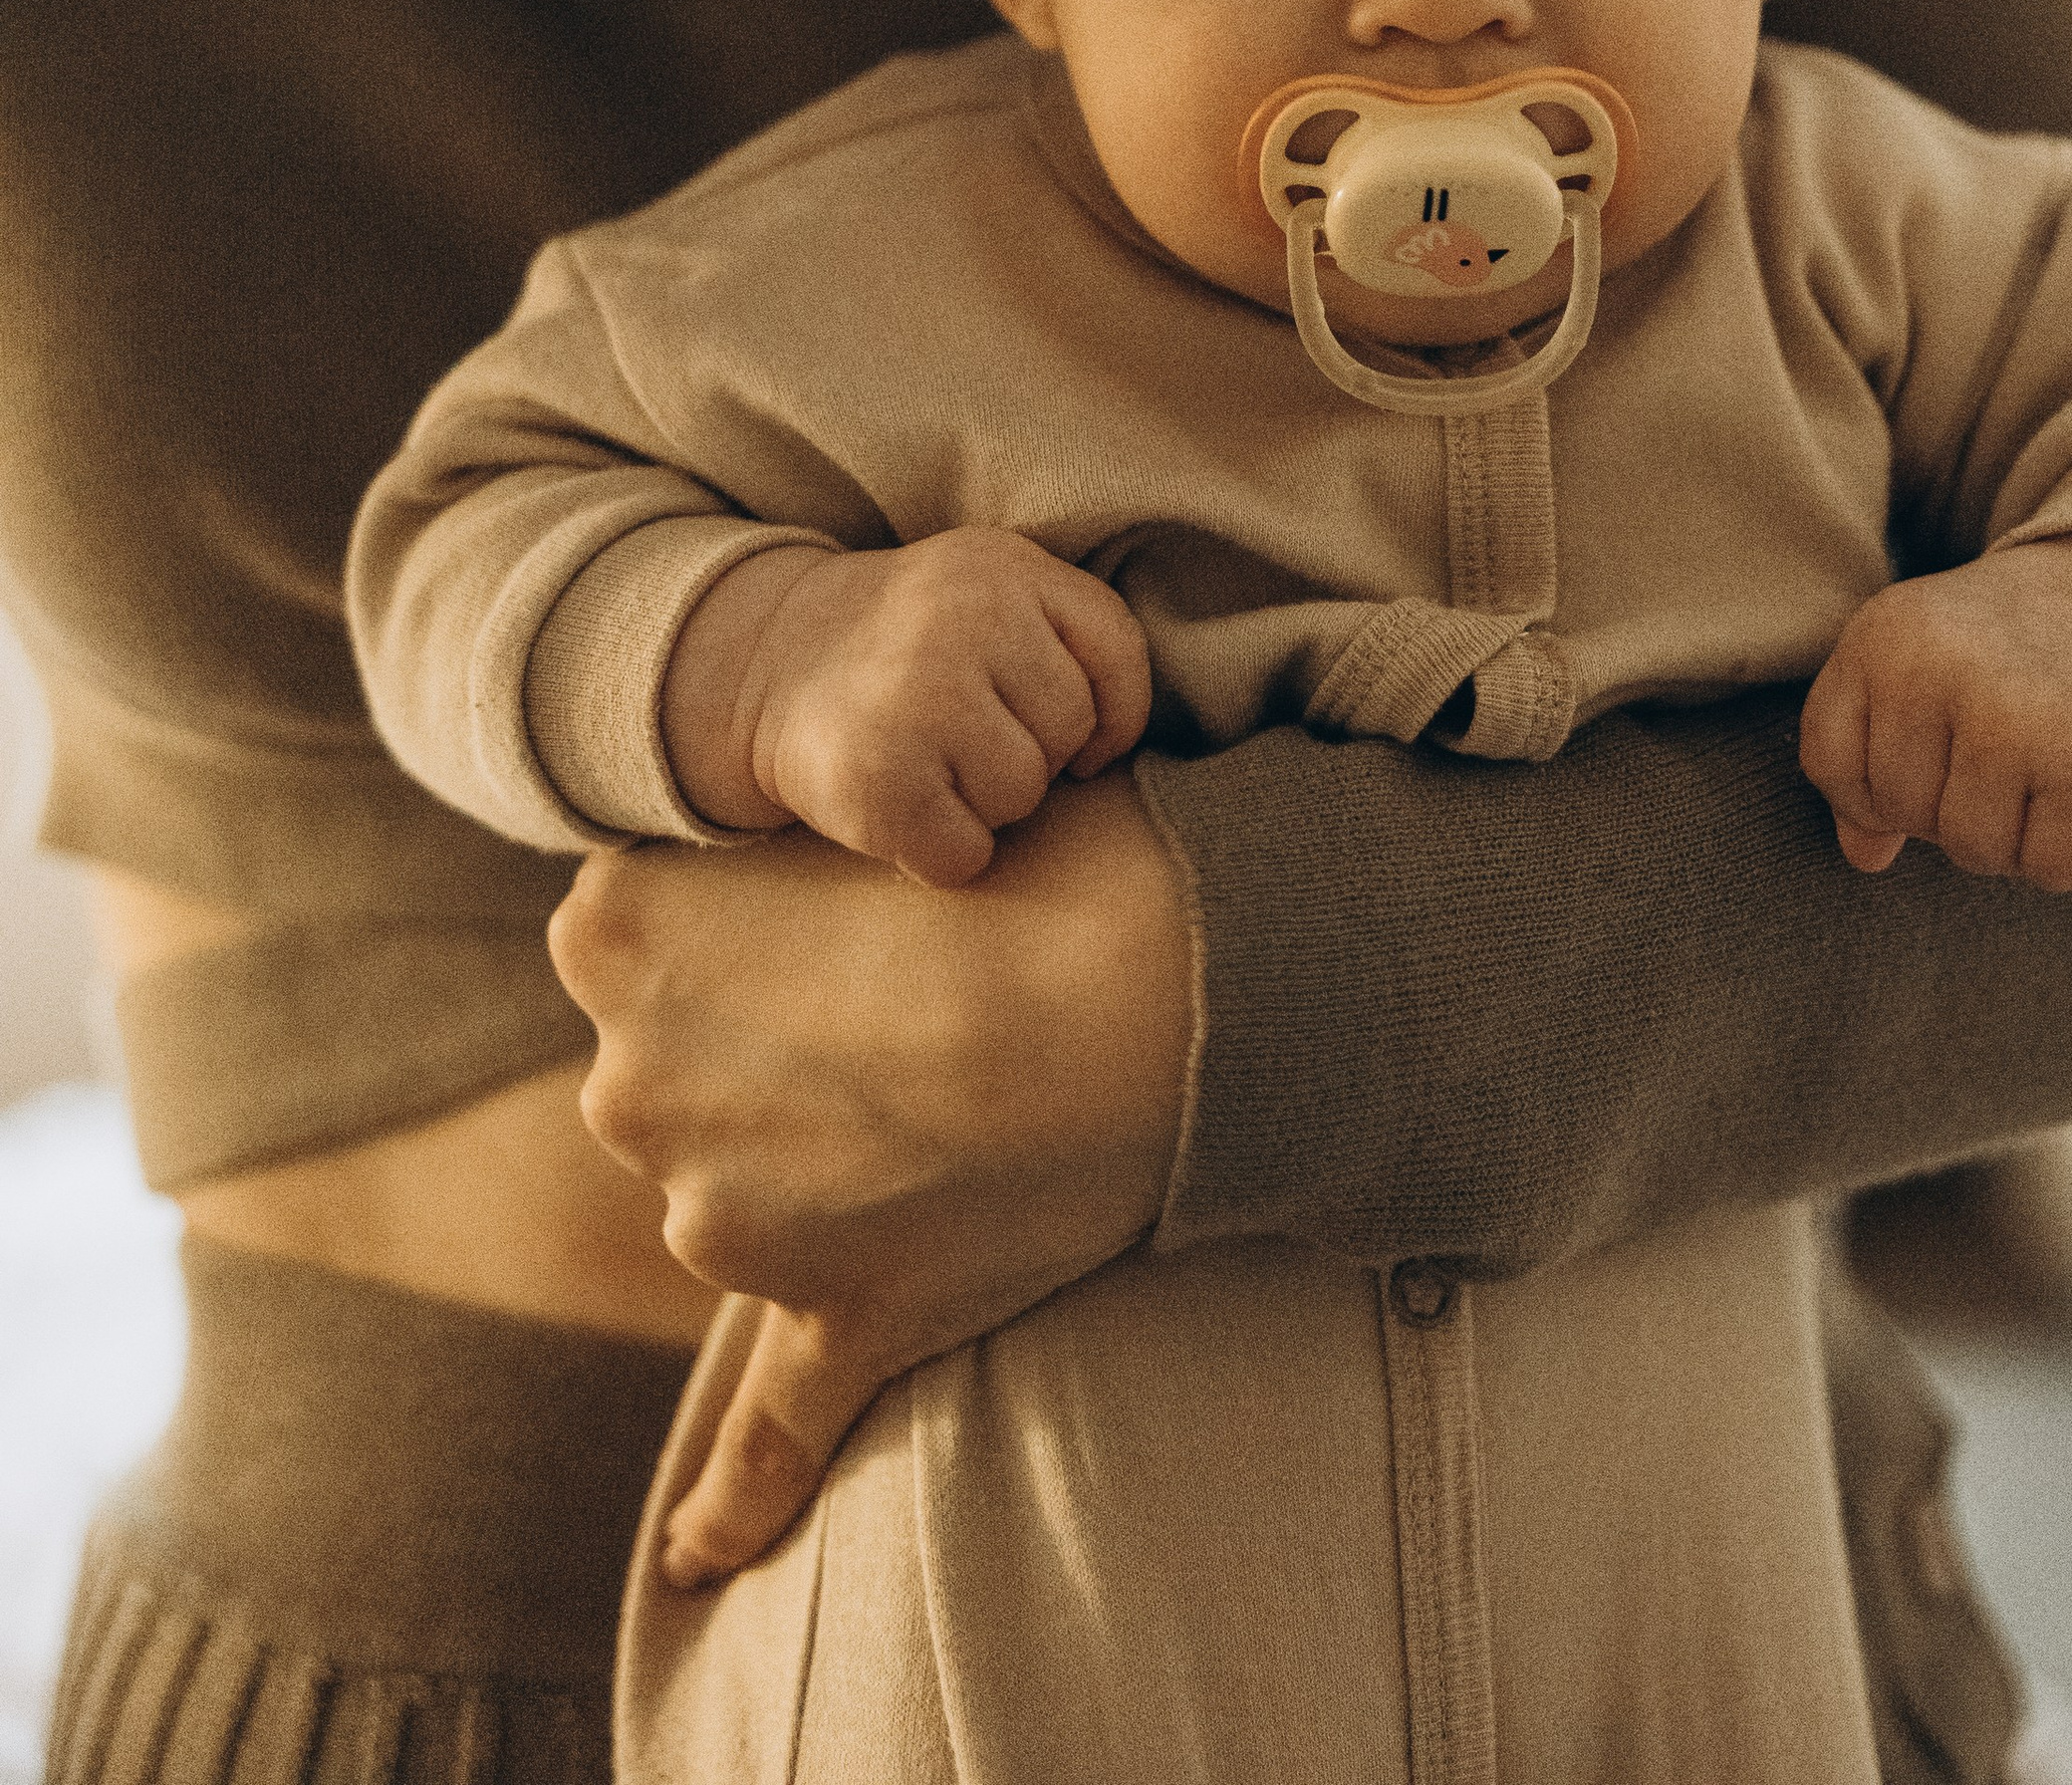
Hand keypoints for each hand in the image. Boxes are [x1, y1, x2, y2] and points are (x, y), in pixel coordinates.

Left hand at [548, 772, 1191, 1579]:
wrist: (1165, 983)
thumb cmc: (1034, 860)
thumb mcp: (864, 797)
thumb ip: (769, 848)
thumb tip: (776, 893)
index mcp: (620, 924)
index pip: (626, 933)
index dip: (732, 922)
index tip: (834, 908)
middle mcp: (634, 1078)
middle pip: (667, 1072)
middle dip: (760, 1049)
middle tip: (912, 993)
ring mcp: (724, 1214)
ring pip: (736, 1203)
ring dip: (814, 1174)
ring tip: (960, 1095)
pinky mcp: (833, 1316)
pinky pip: (766, 1435)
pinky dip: (729, 1507)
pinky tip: (692, 1562)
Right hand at [662, 533, 1152, 886]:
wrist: (767, 664)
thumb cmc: (909, 648)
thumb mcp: (988, 595)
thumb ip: (1065, 636)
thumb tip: (1109, 750)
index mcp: (1001, 565)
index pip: (1116, 650)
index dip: (1113, 714)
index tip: (1079, 741)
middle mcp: (961, 616)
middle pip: (1068, 730)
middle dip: (1030, 753)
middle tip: (963, 736)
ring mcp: (916, 695)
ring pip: (1021, 795)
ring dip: (982, 803)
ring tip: (928, 763)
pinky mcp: (876, 777)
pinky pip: (964, 853)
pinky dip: (938, 850)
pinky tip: (900, 805)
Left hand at [1798, 533, 2071, 892]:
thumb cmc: (1990, 654)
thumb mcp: (1904, 668)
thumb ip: (1857, 758)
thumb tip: (1865, 856)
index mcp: (1886, 637)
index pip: (1832, 768)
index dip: (1869, 785)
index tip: (1922, 750)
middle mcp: (1948, 668)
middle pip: (1902, 814)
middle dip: (1943, 805)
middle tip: (1992, 750)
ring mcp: (2024, 719)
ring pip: (1973, 849)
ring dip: (2005, 835)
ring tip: (2033, 769)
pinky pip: (2052, 869)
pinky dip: (2068, 853)